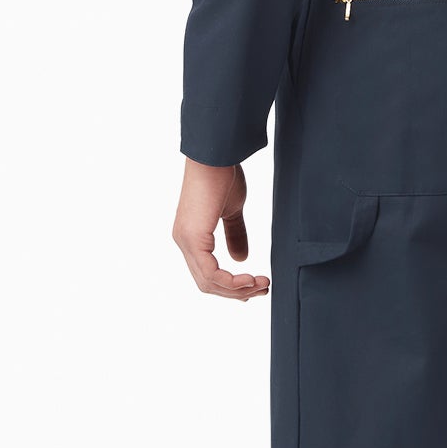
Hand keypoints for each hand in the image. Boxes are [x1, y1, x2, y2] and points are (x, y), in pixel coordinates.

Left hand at [173, 157, 268, 300]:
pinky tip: (249, 279)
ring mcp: (186, 241)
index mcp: (191, 236)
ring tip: (262, 284)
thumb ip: (235, 234)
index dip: (230, 286)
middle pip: (207, 284)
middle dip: (237, 291)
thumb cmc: (222, 176)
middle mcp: (184, 242)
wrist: (215, 156)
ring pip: (209, 283)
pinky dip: (231, 281)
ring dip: (238, 289)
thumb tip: (240, 259)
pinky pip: (210, 273)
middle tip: (262, 290)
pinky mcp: (193, 239)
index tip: (254, 286)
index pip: (207, 273)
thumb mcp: (232, 210)